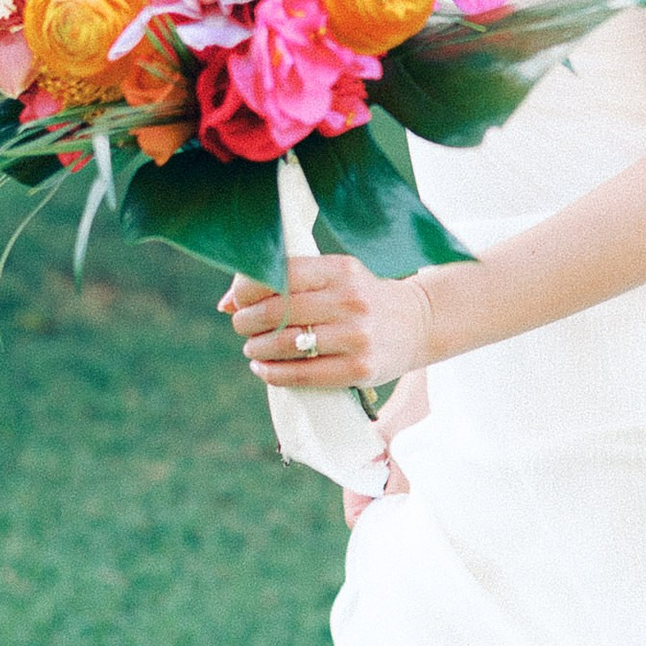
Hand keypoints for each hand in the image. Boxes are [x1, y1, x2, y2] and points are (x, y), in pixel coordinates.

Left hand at [220, 254, 435, 390]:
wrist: (420, 323)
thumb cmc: (364, 298)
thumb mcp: (335, 277)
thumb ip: (286, 283)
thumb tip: (225, 303)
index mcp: (341, 270)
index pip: (279, 274)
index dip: (247, 289)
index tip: (240, 300)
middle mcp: (349, 300)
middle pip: (276, 311)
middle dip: (247, 321)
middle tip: (243, 326)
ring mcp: (356, 336)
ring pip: (284, 345)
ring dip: (256, 349)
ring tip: (253, 349)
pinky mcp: (359, 369)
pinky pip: (300, 375)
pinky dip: (272, 374)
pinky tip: (264, 369)